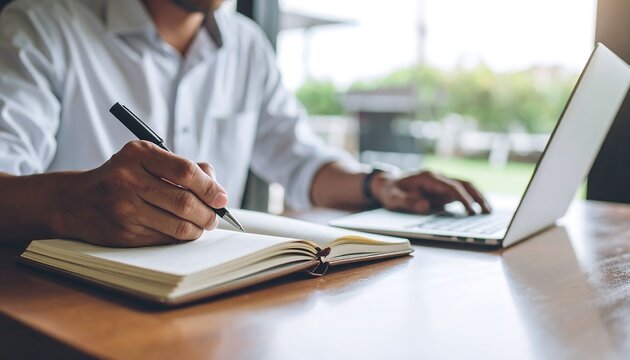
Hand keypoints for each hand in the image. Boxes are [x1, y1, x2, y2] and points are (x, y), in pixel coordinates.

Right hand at [58, 141, 227, 246]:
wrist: (77, 201)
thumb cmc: (123, 177)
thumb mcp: (147, 159)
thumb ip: (182, 167)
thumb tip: (216, 184)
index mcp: (138, 154)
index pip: (186, 171)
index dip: (210, 187)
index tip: (222, 198)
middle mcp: (128, 179)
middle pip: (185, 202)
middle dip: (208, 213)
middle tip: (215, 217)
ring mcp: (124, 208)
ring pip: (178, 226)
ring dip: (198, 229)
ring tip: (202, 225)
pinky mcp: (124, 233)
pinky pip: (165, 239)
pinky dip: (180, 238)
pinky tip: (182, 231)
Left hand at [370, 171, 490, 214]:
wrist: (387, 184)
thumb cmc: (390, 192)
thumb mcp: (394, 198)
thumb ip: (408, 202)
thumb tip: (426, 206)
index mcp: (428, 177)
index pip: (451, 187)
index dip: (462, 198)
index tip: (471, 210)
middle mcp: (438, 177)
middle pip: (463, 184)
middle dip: (477, 197)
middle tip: (487, 211)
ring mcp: (441, 183)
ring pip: (465, 186)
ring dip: (477, 197)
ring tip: (488, 211)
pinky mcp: (442, 190)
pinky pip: (460, 193)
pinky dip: (471, 200)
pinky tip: (478, 211)